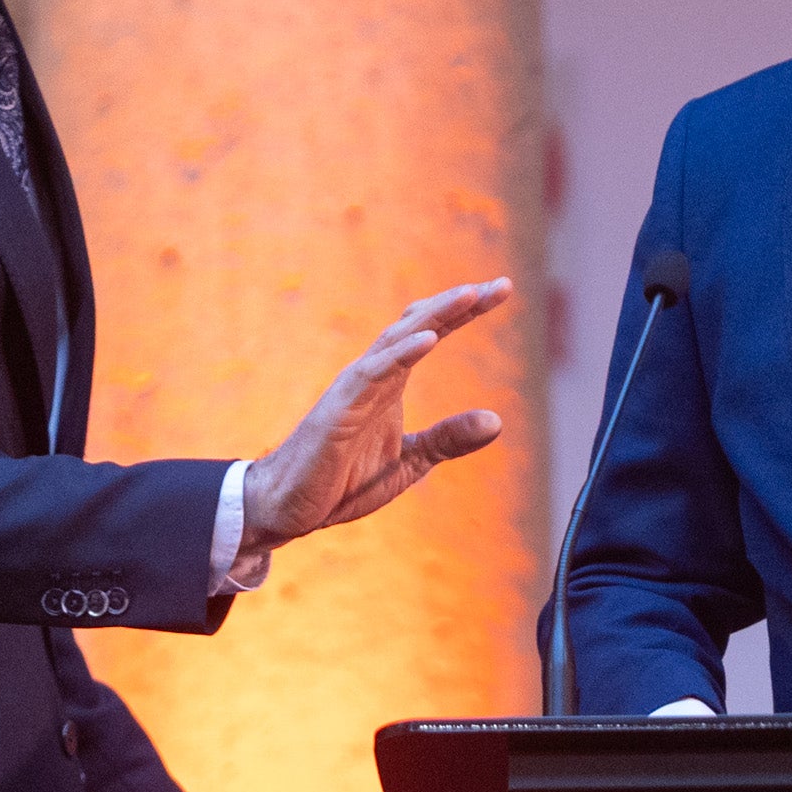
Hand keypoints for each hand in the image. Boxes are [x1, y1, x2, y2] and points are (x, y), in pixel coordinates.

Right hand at [242, 279, 511, 547]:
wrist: (289, 507)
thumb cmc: (342, 480)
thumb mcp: (410, 462)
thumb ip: (448, 439)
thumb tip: (497, 420)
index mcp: (391, 384)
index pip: (431, 335)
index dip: (464, 313)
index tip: (501, 290)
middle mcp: (373, 376)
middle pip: (418, 326)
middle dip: (459, 305)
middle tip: (501, 285)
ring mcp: (354, 389)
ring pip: (396, 340)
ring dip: (433, 317)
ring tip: (468, 295)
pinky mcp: (339, 410)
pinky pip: (372, 374)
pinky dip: (400, 354)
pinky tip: (429, 339)